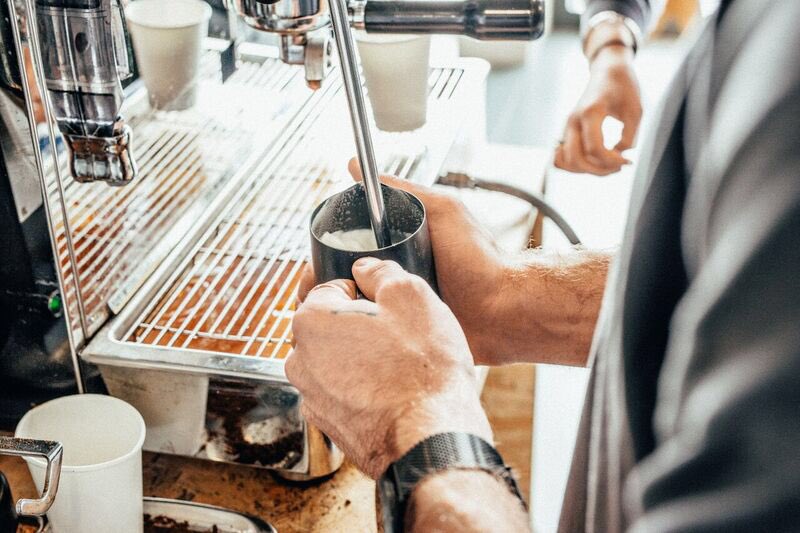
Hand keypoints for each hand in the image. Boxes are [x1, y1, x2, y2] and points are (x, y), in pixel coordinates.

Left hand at [287, 258, 491, 477]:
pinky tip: (393, 394)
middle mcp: (300, 360)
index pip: (331, 288)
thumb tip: (366, 268)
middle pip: (330, 326)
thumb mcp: (412, 295)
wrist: (431, 437)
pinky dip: (363, 390)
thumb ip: (381, 271)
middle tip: (396, 336)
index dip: (364, 292)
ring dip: (360, 359)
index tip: (386, 305)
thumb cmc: (422, 366)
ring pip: (336, 361)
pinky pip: (343, 394)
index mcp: (311, 320)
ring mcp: (312, 397)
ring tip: (398, 367)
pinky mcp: (328, 425)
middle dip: (358, 326)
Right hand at [298, 159, 509, 364]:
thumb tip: (356, 165)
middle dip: (324, 294)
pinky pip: (377, 340)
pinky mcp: (409, 337)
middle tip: (310, 302)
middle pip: (347, 285)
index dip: (325, 261)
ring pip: (357, 315)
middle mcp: (396, 280)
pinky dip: (359, 342)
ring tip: (318, 324)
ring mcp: (401, 310)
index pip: (349, 253)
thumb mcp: (441, 211)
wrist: (505, 310)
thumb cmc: (480, 259)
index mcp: (399, 251)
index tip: (310, 271)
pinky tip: (345, 344)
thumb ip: (403, 191)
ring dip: (337, 319)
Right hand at [555, 45, 641, 175]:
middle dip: (599, 170)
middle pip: (576, 159)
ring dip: (588, 170)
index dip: (612, 161)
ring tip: (608, 165)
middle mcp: (573, 121)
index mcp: (590, 112)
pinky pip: (562, 158)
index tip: (628, 160)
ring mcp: (566, 127)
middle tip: (619, 166)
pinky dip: (576, 166)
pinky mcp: (566, 132)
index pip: (594, 148)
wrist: (607, 71)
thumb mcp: (636, 110)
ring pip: (566, 162)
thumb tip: (618, 155)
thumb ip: (629, 136)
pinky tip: (596, 162)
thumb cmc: (624, 88)